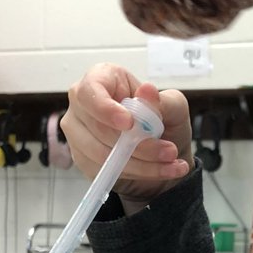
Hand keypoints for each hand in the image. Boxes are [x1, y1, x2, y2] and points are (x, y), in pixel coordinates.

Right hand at [62, 63, 192, 210]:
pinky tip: (161, 171)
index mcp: (102, 79)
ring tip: (170, 162)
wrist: (163, 154)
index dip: (105, 108)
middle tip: (169, 151)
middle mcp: (83, 104)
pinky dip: (137, 174)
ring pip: (101, 154)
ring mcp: (78, 132)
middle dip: (139, 145)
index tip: (129, 123)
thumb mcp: (174, 109)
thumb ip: (163, 102)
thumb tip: (148, 91)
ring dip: (142, 163)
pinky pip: (104, 170)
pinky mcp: (83, 158)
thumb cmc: (164, 122)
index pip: (89, 91)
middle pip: (99, 128)